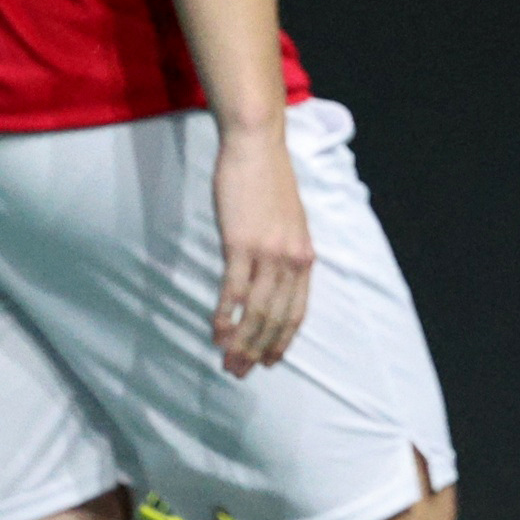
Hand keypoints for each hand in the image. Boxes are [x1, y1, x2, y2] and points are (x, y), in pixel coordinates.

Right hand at [210, 123, 315, 376]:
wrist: (257, 147)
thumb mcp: (288, 222)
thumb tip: (274, 279)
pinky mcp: (242, 243)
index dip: (283, 340)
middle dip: (258, 349)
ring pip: (256, 310)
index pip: (297, 310)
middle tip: (239, 372)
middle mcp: (292, 258)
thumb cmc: (268, 183)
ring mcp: (268, 252)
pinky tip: (215, 333)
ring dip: (241, 341)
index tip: (270, 362)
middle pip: (276, 318)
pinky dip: (226, 316)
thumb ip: (285, 252)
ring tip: (227, 362)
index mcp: (304, 255)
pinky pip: (234, 290)